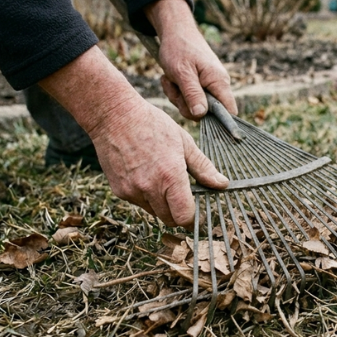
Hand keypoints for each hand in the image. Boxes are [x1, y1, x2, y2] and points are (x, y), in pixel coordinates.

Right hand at [89, 96, 227, 226]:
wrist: (114, 116)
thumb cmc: (151, 124)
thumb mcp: (184, 142)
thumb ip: (203, 167)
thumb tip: (222, 184)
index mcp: (170, 177)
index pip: (184, 217)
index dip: (193, 218)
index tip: (197, 212)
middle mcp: (149, 188)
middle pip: (169, 219)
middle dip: (178, 212)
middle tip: (183, 195)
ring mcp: (131, 191)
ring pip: (154, 212)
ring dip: (161, 204)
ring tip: (161, 178)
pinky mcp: (118, 191)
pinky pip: (138, 202)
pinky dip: (145, 196)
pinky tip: (145, 174)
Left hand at [145, 0, 236, 119]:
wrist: (174, 31)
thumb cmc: (179, 48)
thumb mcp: (182, 72)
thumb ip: (192, 94)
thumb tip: (201, 115)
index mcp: (219, 82)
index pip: (229, 111)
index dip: (220, 122)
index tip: (200, 120)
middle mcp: (218, 86)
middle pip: (207, 113)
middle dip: (186, 106)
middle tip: (175, 89)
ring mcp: (208, 86)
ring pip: (194, 107)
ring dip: (178, 97)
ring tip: (170, 79)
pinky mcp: (199, 86)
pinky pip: (188, 99)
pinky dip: (176, 92)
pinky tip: (170, 79)